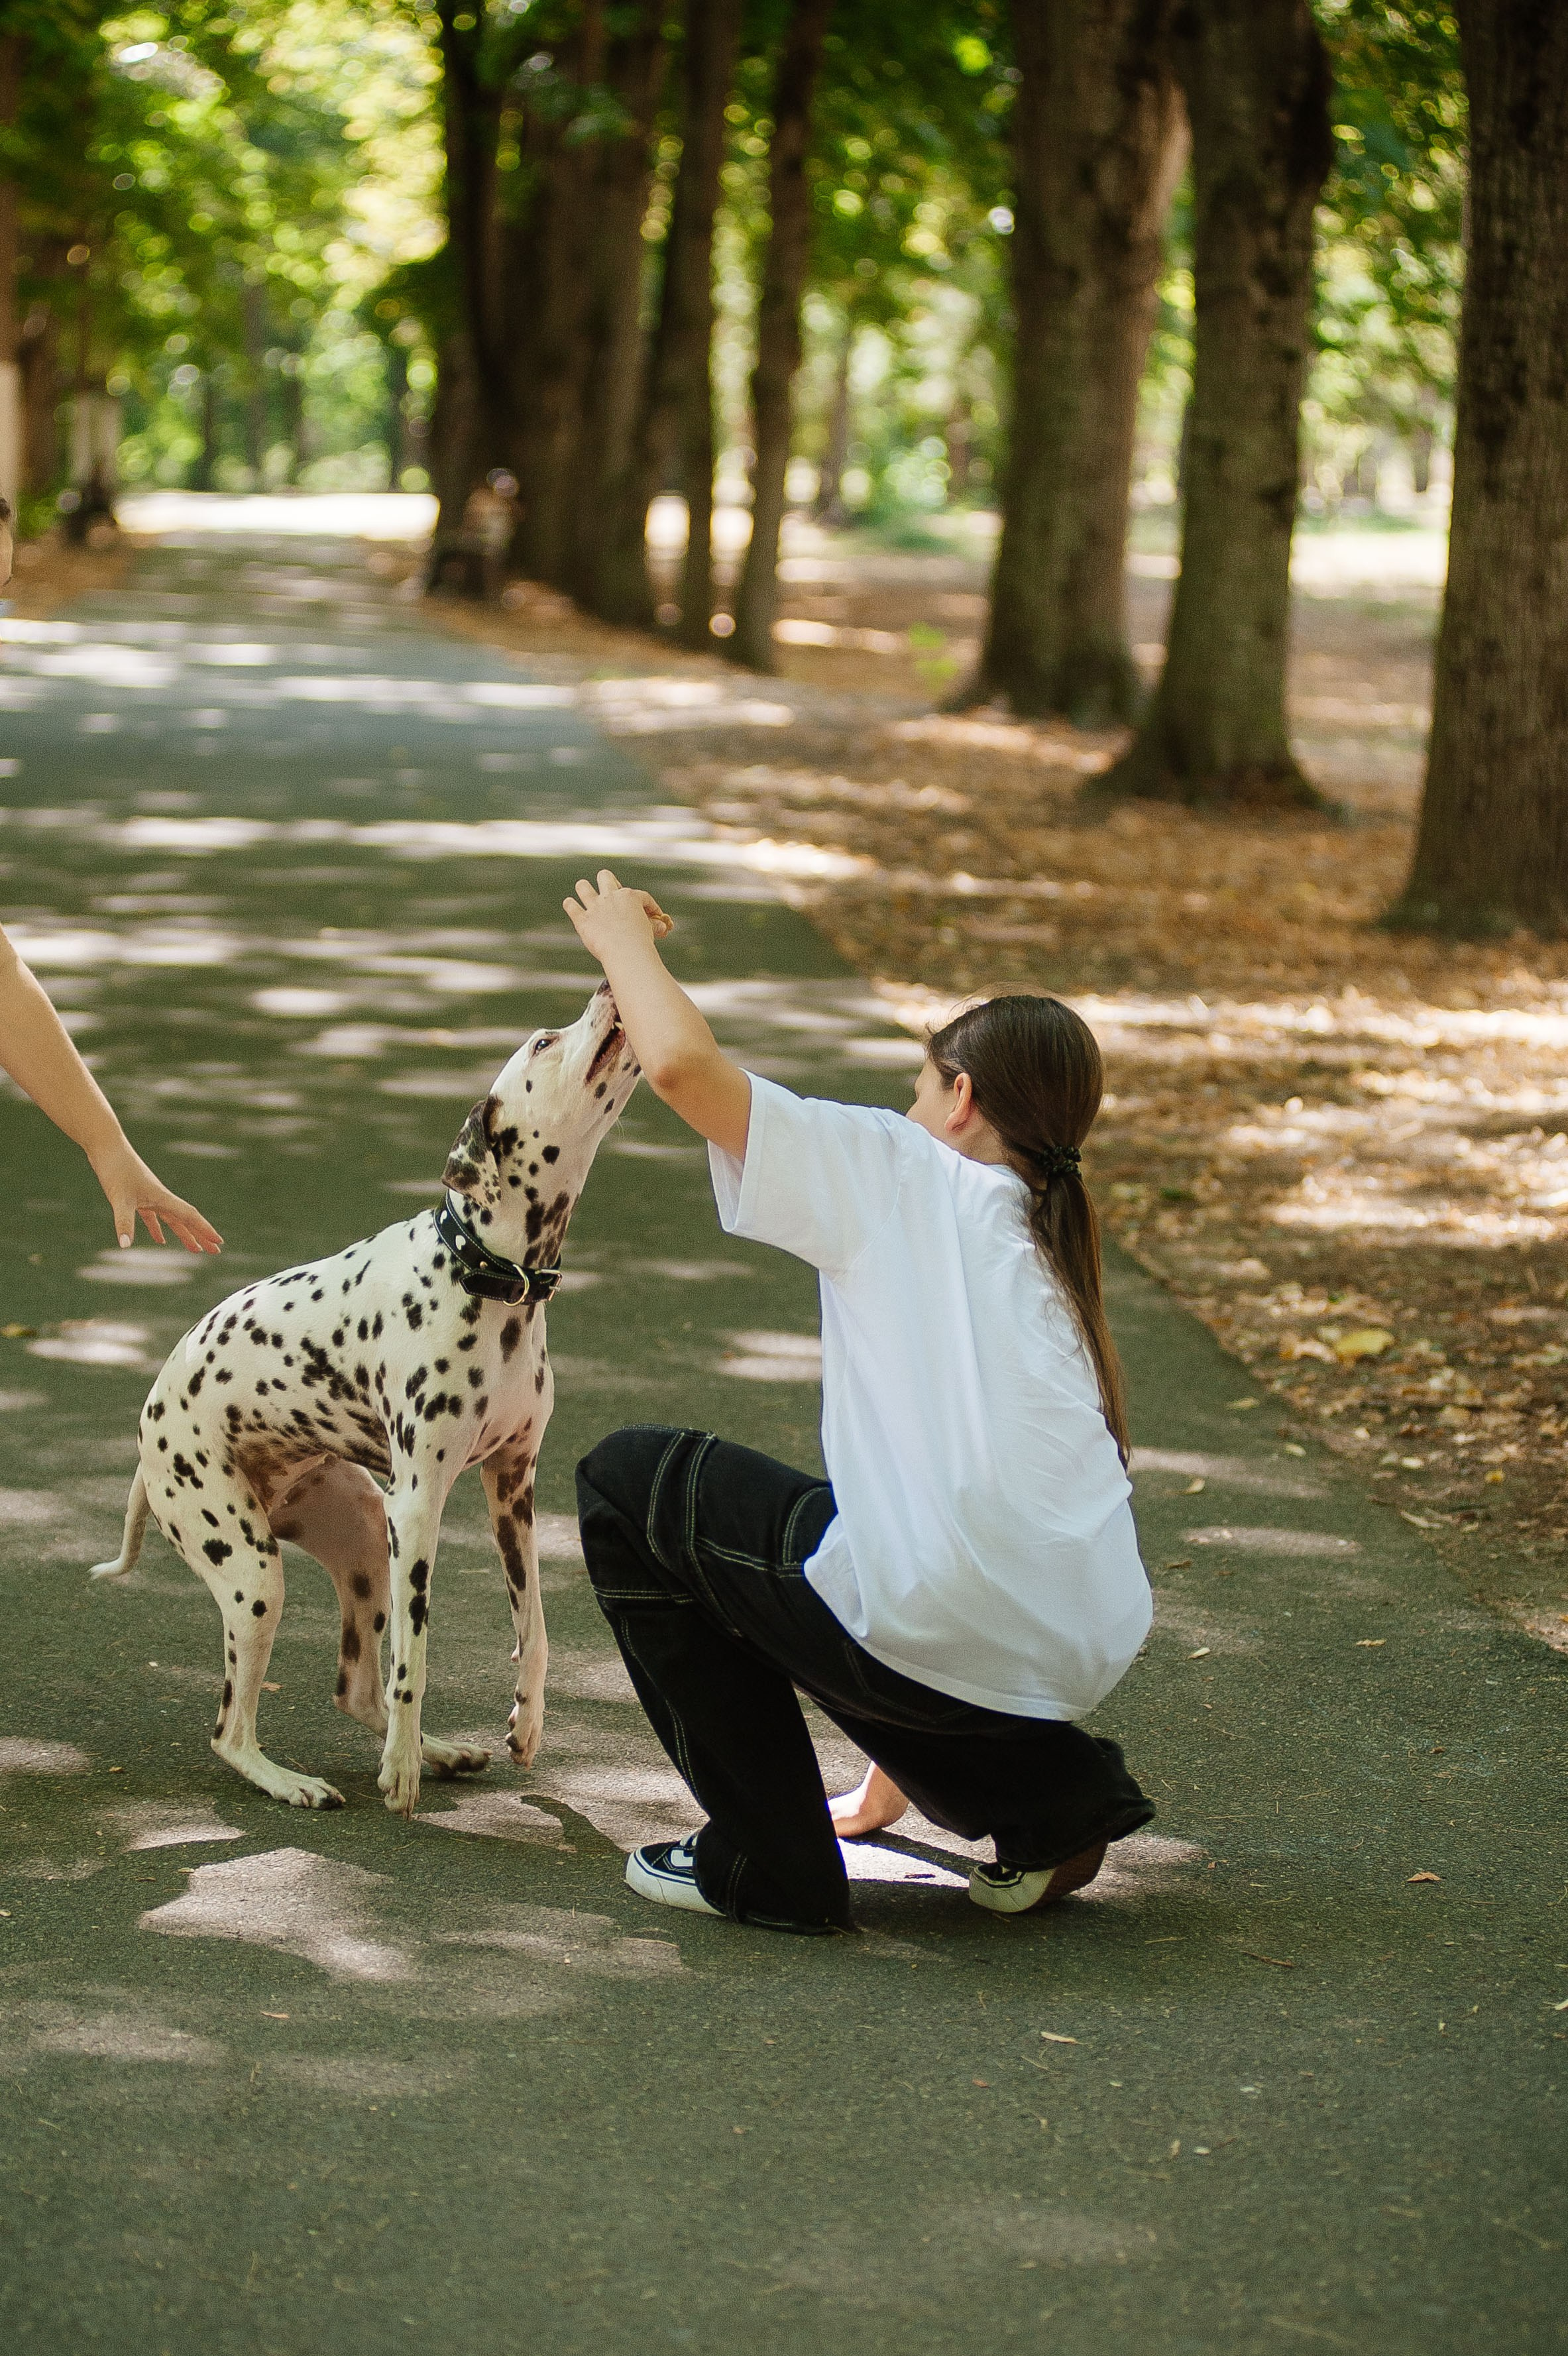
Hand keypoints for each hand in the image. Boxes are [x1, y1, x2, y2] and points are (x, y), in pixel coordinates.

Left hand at [90, 1140, 223, 1253]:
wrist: (106, 1146)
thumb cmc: (115, 1168)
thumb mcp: (119, 1198)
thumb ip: (124, 1222)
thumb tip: (125, 1246)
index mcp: (162, 1197)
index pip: (190, 1216)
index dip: (204, 1230)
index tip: (219, 1243)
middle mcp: (160, 1197)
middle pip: (186, 1220)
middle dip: (201, 1235)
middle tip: (215, 1251)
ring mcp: (149, 1197)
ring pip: (172, 1219)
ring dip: (183, 1234)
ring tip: (195, 1249)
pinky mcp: (136, 1196)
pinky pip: (152, 1217)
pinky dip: (157, 1229)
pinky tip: (160, 1240)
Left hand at [562, 870, 673, 962]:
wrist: (626, 953)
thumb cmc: (640, 943)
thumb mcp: (650, 931)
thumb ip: (652, 925)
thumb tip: (661, 927)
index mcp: (630, 896)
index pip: (642, 896)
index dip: (649, 906)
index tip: (653, 916)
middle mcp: (611, 897)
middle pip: (605, 876)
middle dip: (608, 882)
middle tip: (612, 897)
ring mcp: (595, 907)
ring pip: (583, 886)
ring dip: (584, 889)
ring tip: (588, 897)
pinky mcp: (582, 920)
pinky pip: (571, 906)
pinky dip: (570, 905)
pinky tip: (571, 906)